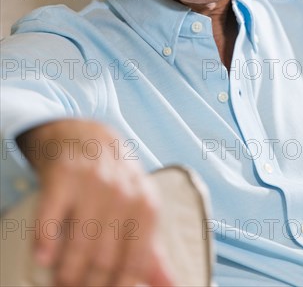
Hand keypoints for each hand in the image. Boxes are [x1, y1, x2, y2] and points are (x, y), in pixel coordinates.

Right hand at [17, 119, 175, 286]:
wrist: (88, 136)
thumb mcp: (141, 208)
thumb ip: (152, 251)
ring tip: (59, 283)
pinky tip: (43, 258)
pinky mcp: (63, 176)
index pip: (134, 263)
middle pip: (104, 259)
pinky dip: (45, 242)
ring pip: (78, 245)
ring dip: (66, 272)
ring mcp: (92, 183)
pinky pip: (51, 218)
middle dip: (89, 285)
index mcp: (146, 206)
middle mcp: (122, 194)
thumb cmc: (116, 181)